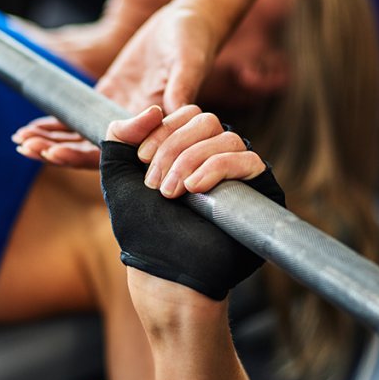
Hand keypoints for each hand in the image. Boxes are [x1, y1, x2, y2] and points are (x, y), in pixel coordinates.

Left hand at [12, 4, 221, 167]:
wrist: (190, 22)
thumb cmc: (194, 41)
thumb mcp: (187, 63)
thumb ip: (180, 89)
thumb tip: (171, 113)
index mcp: (152, 127)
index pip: (112, 153)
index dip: (81, 157)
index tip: (52, 154)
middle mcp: (134, 127)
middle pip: (89, 150)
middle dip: (55, 150)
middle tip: (25, 147)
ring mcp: (119, 111)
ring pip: (80, 135)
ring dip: (51, 140)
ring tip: (20, 140)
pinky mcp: (110, 95)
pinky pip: (80, 115)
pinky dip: (56, 122)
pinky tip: (31, 127)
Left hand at [100, 106, 284, 300]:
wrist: (162, 270)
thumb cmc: (142, 229)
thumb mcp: (116, 175)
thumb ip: (119, 134)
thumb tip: (155, 109)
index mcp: (189, 150)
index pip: (187, 114)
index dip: (163, 130)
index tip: (141, 160)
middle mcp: (217, 158)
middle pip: (207, 121)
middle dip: (175, 148)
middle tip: (156, 184)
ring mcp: (241, 175)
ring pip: (226, 138)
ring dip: (191, 162)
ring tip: (173, 194)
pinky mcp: (261, 193)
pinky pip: (249, 160)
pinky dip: (217, 168)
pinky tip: (195, 190)